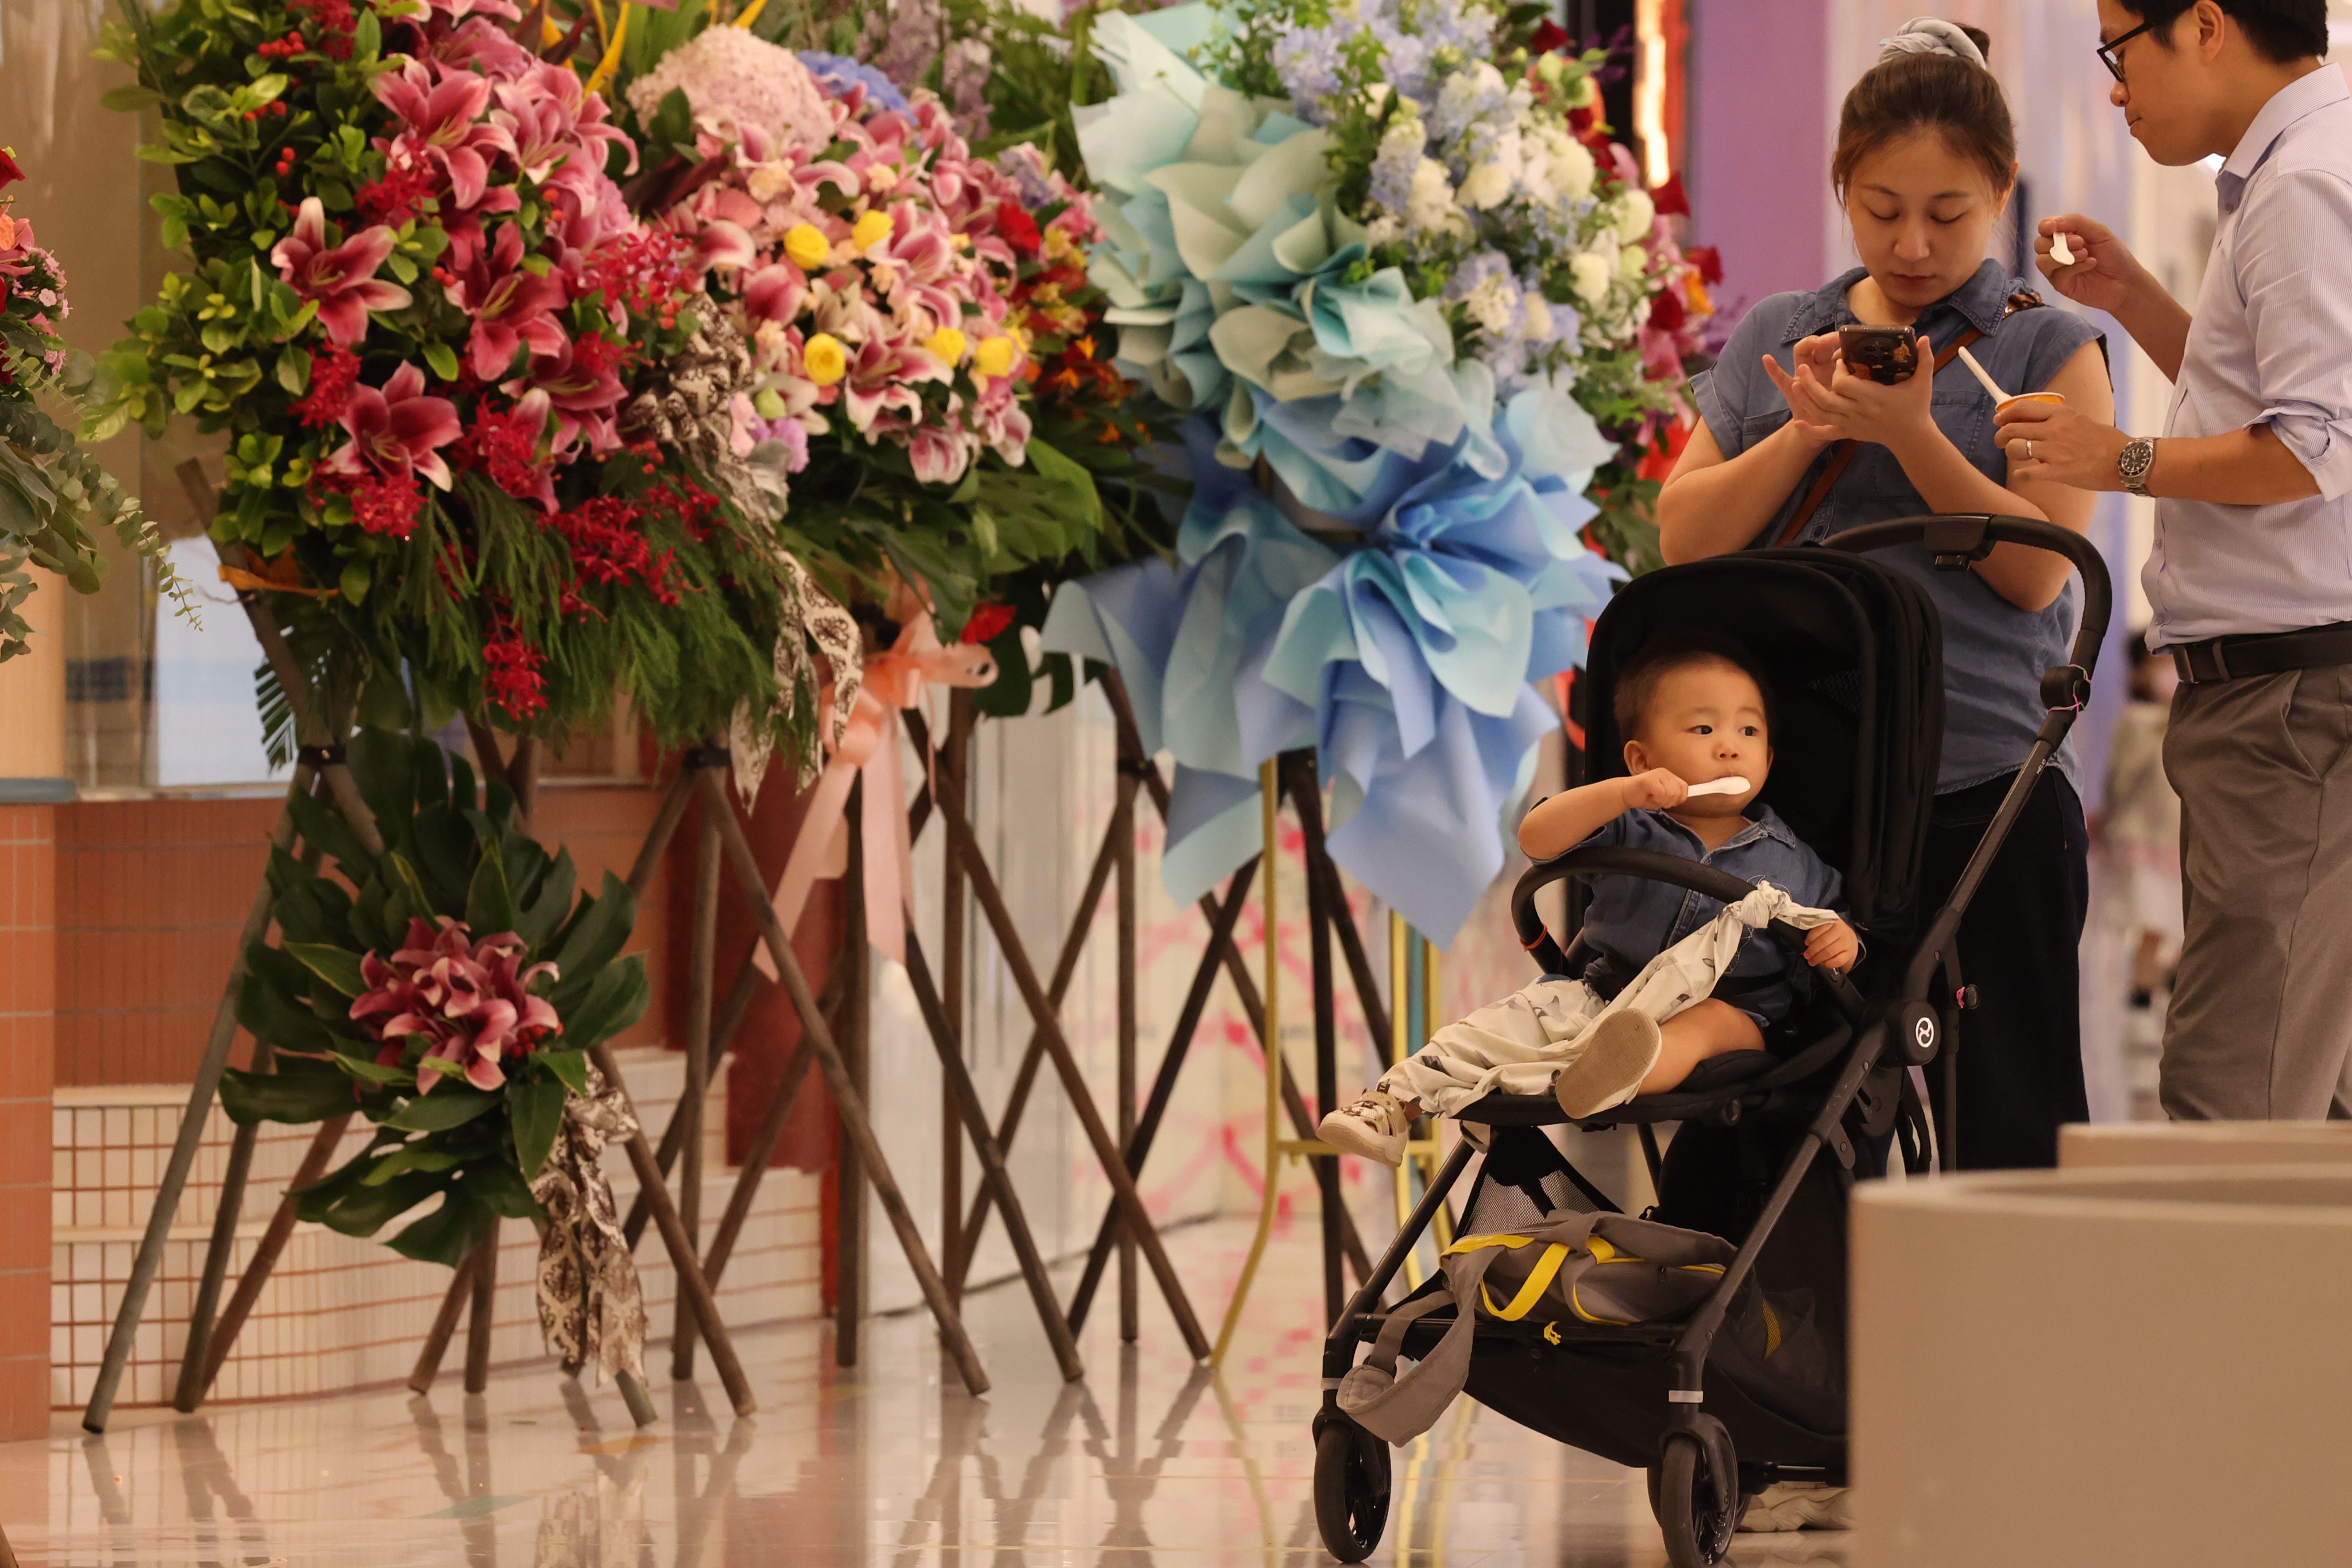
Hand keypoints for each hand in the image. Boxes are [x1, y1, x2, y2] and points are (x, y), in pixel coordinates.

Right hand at [1622, 768, 1688, 811]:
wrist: (1625, 794)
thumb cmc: (1644, 796)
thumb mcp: (1663, 796)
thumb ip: (1674, 795)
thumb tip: (1683, 799)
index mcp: (1668, 775)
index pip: (1683, 787)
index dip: (1680, 798)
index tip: (1670, 802)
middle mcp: (1664, 772)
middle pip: (1677, 793)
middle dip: (1668, 802)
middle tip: (1657, 800)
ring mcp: (1657, 774)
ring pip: (1670, 794)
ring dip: (1661, 801)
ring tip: (1652, 797)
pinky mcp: (1649, 779)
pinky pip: (1661, 794)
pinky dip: (1656, 800)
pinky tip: (1648, 796)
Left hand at [1766, 333, 1939, 453]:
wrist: (1911, 437)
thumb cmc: (1916, 407)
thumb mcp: (1923, 382)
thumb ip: (1924, 359)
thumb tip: (1924, 337)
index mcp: (1873, 397)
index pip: (1844, 384)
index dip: (1838, 372)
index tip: (1841, 361)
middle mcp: (1859, 412)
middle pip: (1826, 398)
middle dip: (1811, 383)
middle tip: (1802, 368)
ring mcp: (1852, 424)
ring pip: (1822, 414)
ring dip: (1806, 400)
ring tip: (1794, 384)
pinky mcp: (1849, 433)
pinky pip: (1826, 434)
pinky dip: (1811, 431)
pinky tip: (1798, 423)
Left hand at [1805, 920, 1859, 973]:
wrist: (1849, 939)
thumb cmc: (1831, 933)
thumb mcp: (1824, 927)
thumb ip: (1815, 930)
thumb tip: (1806, 942)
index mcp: (1833, 921)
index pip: (1820, 928)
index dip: (1811, 937)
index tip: (1806, 943)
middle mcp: (1841, 930)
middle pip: (1824, 942)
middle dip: (1813, 950)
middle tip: (1806, 955)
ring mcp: (1846, 942)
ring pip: (1830, 952)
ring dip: (1818, 958)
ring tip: (1811, 961)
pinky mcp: (1849, 953)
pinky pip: (1837, 960)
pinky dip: (1828, 963)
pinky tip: (1823, 963)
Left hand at [1994, 397, 2129, 490]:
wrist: (2125, 459)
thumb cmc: (2105, 442)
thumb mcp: (2080, 421)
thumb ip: (2058, 421)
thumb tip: (2038, 422)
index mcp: (2061, 414)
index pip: (2023, 408)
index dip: (2006, 414)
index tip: (1999, 419)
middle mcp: (2054, 429)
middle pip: (2012, 429)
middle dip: (2000, 436)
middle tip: (2000, 442)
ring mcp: (2054, 451)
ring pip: (2014, 449)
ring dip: (2011, 453)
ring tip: (2018, 457)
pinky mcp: (2057, 471)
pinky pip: (2026, 473)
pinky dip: (2022, 474)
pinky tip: (2025, 474)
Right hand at [2033, 214, 2146, 317]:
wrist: (2126, 282)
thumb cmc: (2115, 255)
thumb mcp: (2099, 232)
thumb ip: (2076, 222)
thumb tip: (2052, 223)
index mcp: (2066, 236)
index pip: (2045, 228)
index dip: (2045, 226)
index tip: (2053, 227)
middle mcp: (2059, 252)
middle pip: (2039, 244)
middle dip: (2058, 242)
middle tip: (2081, 242)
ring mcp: (2058, 270)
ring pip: (2042, 261)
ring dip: (2063, 256)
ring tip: (2086, 254)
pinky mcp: (2061, 285)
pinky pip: (2056, 274)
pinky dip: (2074, 267)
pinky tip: (2091, 263)